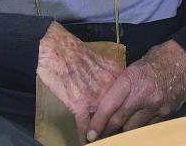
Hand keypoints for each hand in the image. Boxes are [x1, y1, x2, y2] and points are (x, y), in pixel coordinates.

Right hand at [36, 22, 122, 142]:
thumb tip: (116, 91)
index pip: (127, 102)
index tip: (126, 124)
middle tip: (116, 136)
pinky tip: (85, 143)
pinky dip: (84, 138)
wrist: (58, 48)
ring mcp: (96, 98)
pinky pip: (85, 127)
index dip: (126, 115)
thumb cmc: (76, 53)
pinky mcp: (79, 104)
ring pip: (104, 124)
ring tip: (103, 142)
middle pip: (118, 115)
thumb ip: (110, 77)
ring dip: (102, 135)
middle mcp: (111, 89)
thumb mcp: (102, 62)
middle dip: (116, 128)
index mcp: (118, 78)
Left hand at [86, 40, 185, 141]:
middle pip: (118, 122)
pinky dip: (140, 128)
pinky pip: (148, 127)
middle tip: (99, 137)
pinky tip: (136, 126)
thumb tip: (103, 106)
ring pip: (133, 128)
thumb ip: (120, 88)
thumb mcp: (133, 69)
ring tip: (117, 132)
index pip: (108, 107)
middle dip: (107, 131)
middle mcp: (142, 95)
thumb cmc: (155, 61)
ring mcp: (155, 106)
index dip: (97, 123)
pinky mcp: (166, 113)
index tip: (90, 134)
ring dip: (124, 131)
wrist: (183, 60)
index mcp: (130, 80)